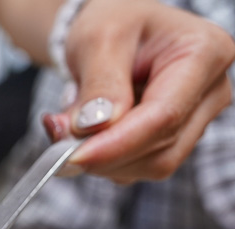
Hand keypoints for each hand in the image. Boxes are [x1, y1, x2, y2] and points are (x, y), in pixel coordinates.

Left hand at [43, 0, 234, 183]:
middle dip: (103, 154)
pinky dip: (104, 160)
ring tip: (71, 123)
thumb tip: (92, 128)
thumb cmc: (113, 23)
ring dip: (101, 159)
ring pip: (149, 165)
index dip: (116, 144)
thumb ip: (99, 84)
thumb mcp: (99, 39)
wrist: (116, 30)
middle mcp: (211, 91)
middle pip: (160, 149)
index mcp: (203, 53)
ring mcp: (196, 119)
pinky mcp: (174, 139)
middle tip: (57, 134)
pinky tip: (87, 133)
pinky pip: (138, 167)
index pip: (164, 116)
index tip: (72, 156)